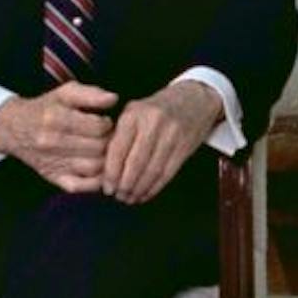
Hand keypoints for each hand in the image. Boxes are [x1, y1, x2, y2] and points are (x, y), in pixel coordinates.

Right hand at [0, 82, 116, 191]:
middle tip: (108, 137)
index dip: (108, 124)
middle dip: (110, 141)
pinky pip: (82, 186)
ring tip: (103, 150)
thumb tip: (113, 99)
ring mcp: (53, 162)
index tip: (105, 122)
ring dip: (106, 160)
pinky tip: (97, 169)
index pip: (98, 127)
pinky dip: (95, 181)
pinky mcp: (54, 177)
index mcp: (56, 118)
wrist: (15, 128)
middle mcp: (52, 142)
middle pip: (99, 147)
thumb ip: (90, 93)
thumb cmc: (46, 108)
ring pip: (95, 167)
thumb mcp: (65, 93)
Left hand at [102, 80, 220, 204]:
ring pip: (152, 170)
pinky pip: (167, 173)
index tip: (107, 188)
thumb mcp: (135, 111)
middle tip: (118, 197)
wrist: (194, 99)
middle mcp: (153, 123)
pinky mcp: (184, 146)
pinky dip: (155, 187)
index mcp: (134, 114)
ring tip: (131, 198)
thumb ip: (120, 135)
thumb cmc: (157, 109)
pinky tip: (146, 194)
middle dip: (125, 185)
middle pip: (136, 163)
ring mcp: (172, 135)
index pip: (118, 149)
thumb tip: (104, 168)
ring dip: (140, 189)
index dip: (111, 173)